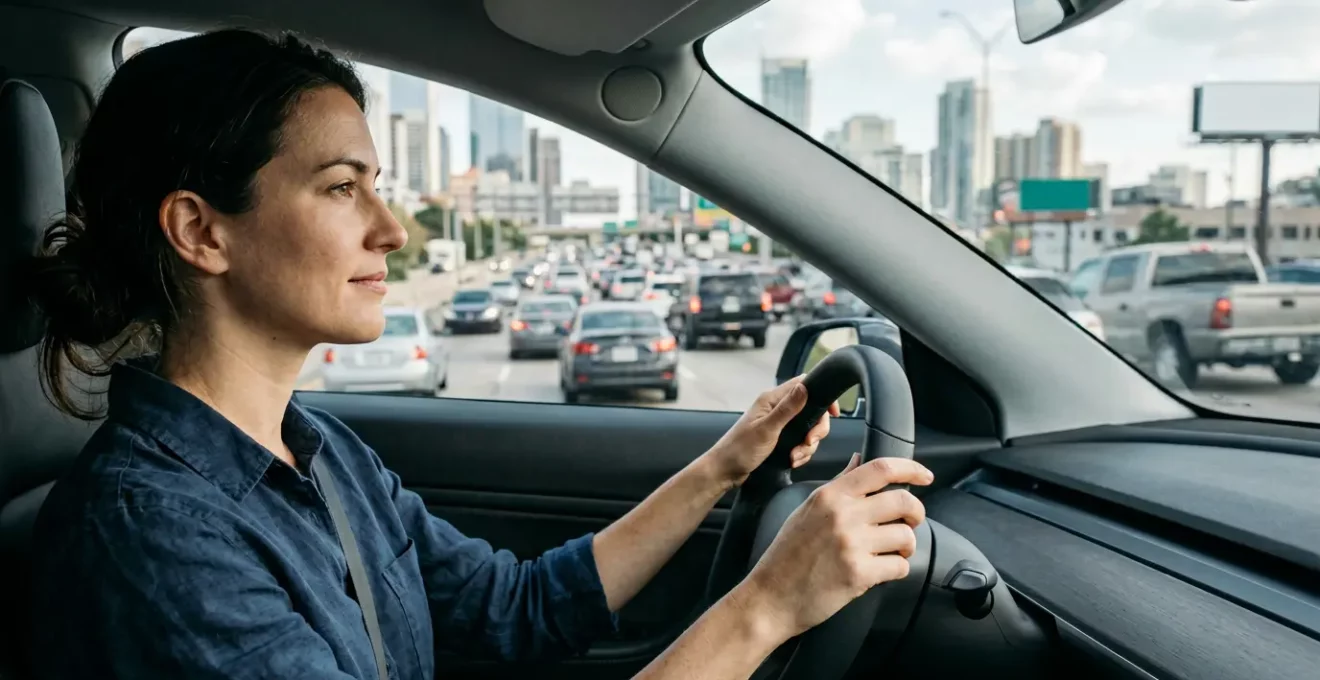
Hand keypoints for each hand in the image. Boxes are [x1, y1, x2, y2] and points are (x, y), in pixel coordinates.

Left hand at [701, 376, 839, 489]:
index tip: (833, 414)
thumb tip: (805, 387)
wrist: (725, 472)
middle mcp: (776, 408)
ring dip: (806, 446)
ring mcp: (779, 424)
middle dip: (815, 430)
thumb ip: (787, 409)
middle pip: (811, 411)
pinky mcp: (780, 439)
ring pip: (807, 429)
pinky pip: (800, 442)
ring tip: (794, 457)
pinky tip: (792, 461)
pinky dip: (801, 453)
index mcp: (772, 400)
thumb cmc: (740, 450)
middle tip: (808, 442)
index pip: (804, 385)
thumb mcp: (767, 429)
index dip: (822, 396)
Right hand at [739, 455, 933, 638]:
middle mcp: (842, 515)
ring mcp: (852, 544)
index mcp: (830, 496)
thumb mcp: (806, 510)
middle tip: (910, 522)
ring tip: (891, 552)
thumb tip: (858, 460)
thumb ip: (837, 485)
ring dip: (906, 546)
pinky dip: (896, 570)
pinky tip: (880, 571)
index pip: (881, 469)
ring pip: (906, 536)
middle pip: (904, 501)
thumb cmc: (787, 556)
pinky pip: (899, 566)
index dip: (911, 469)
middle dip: (916, 513)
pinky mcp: (859, 573)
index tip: (925, 476)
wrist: (771, 597)